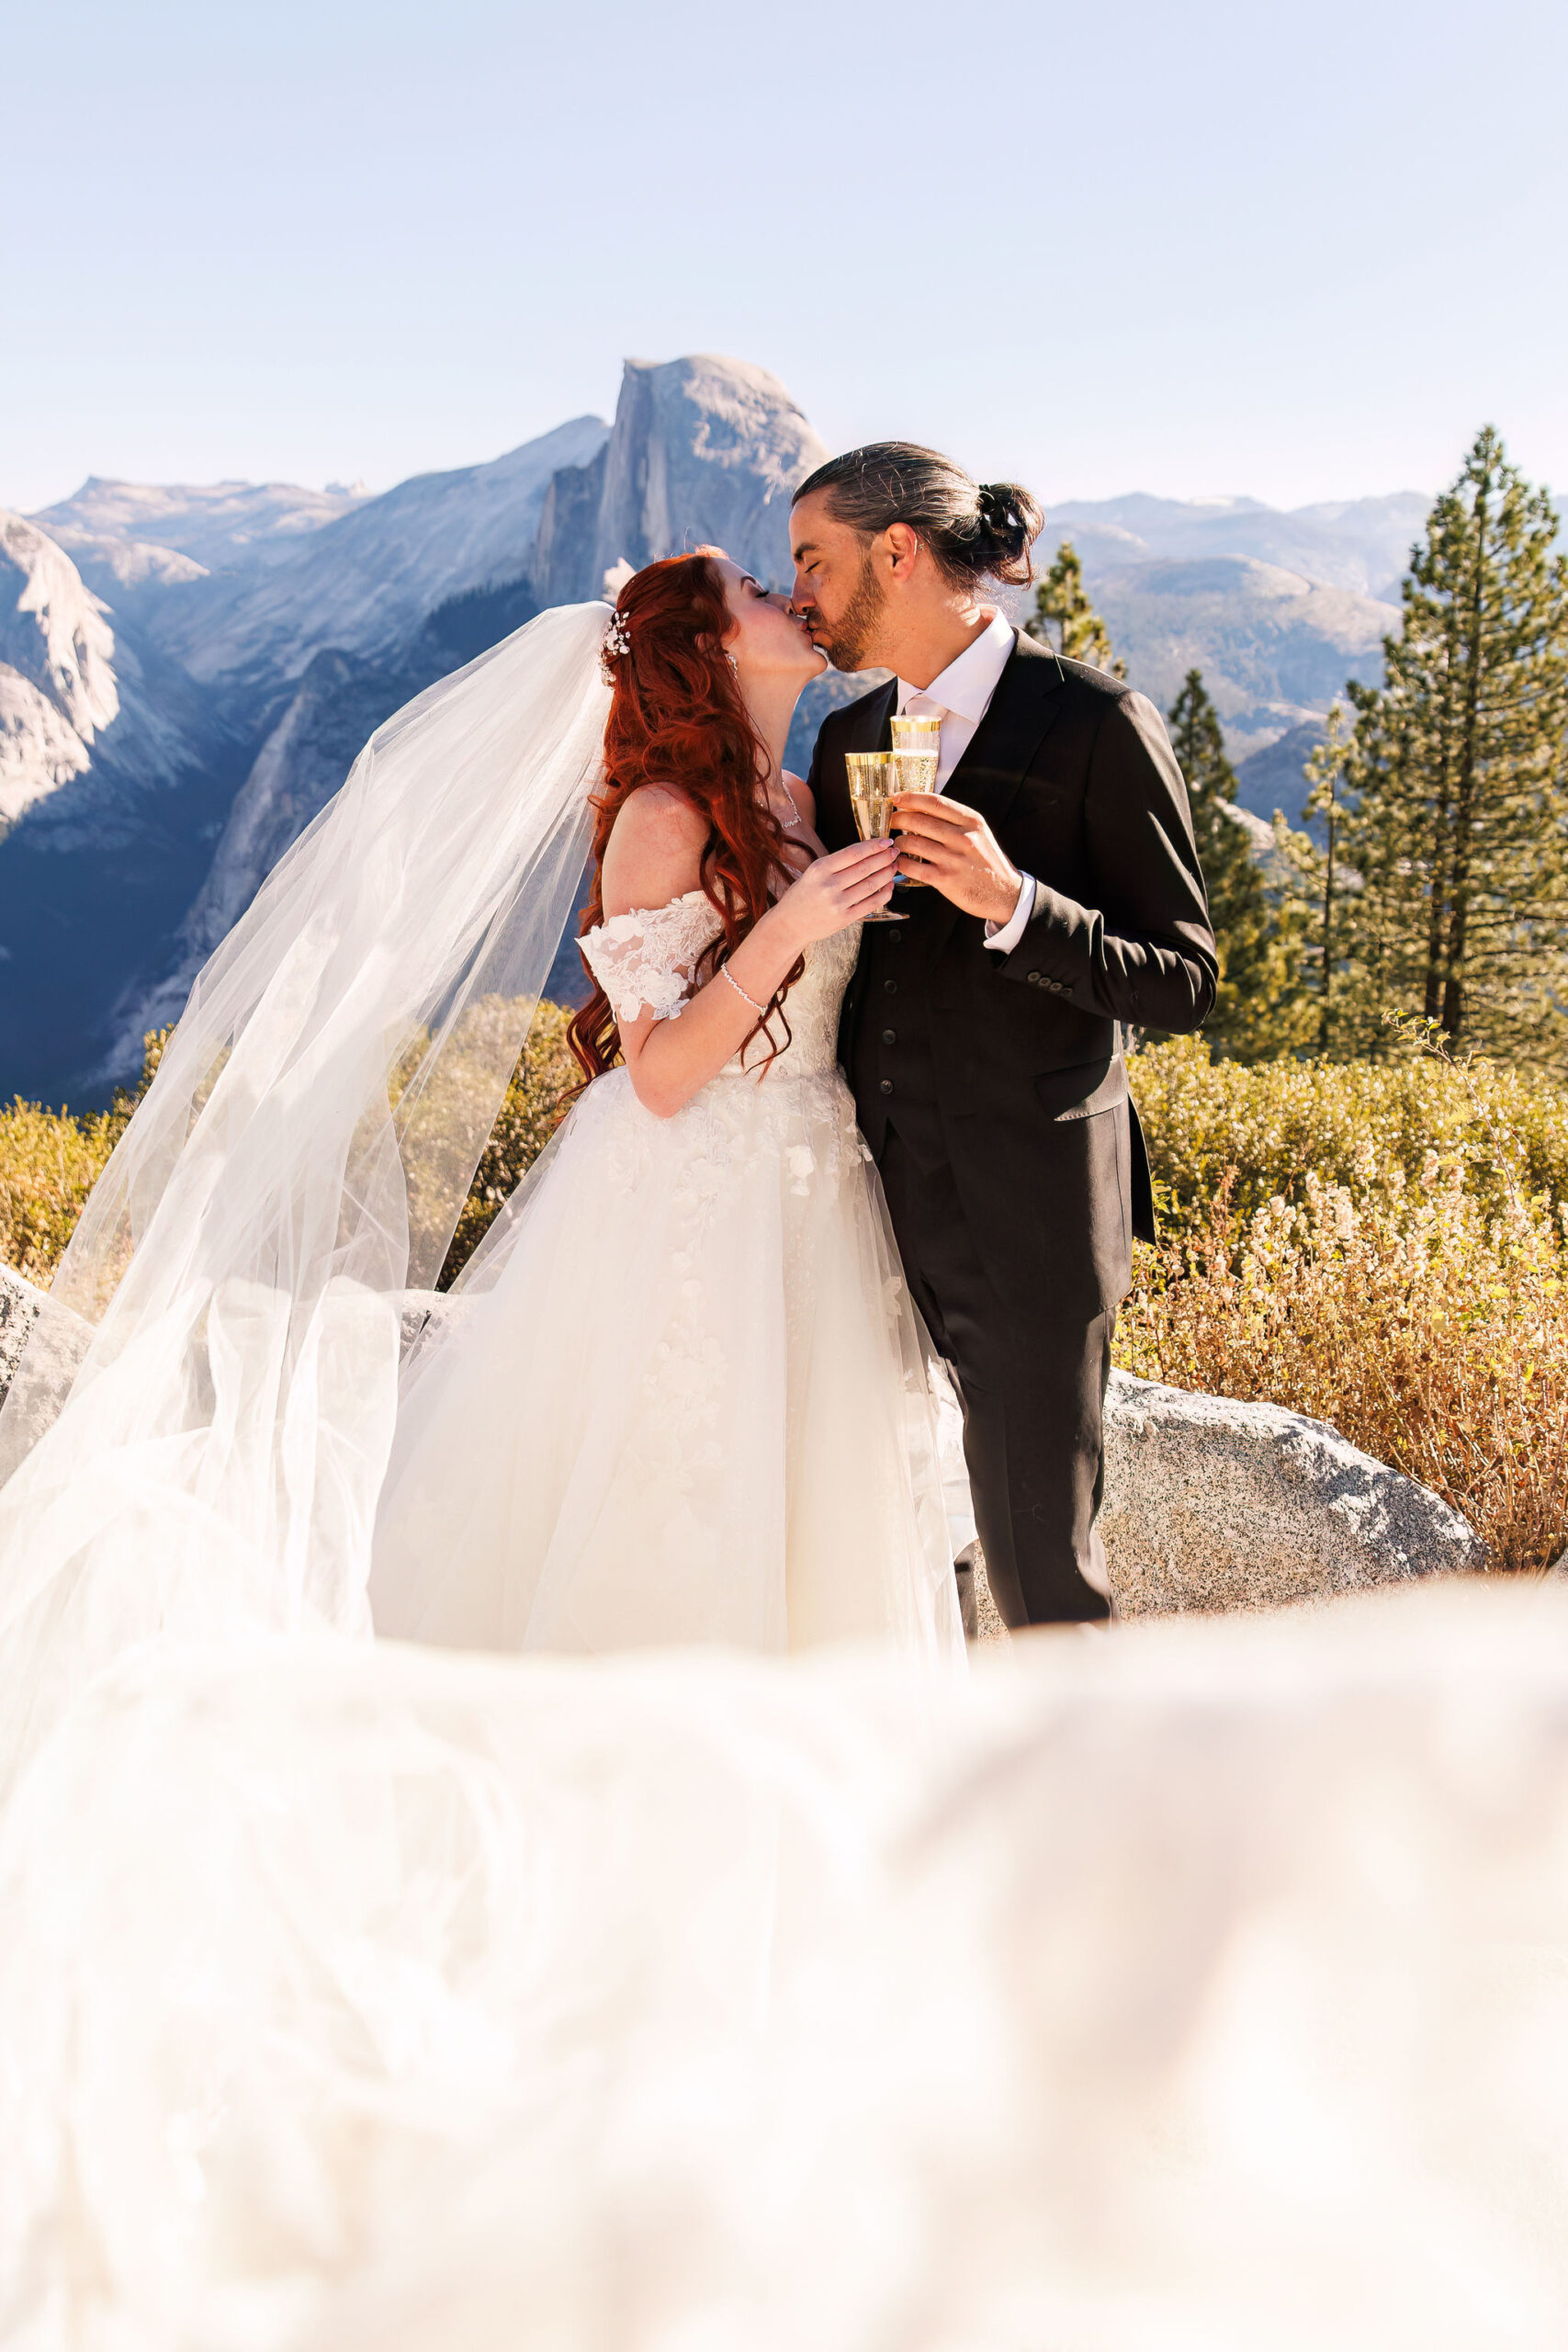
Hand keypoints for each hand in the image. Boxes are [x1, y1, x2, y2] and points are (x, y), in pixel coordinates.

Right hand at [773, 837, 897, 945]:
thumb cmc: (802, 896)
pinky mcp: (845, 918)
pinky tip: (889, 885)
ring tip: (893, 866)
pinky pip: (871, 903)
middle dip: (884, 857)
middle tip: (895, 852)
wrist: (790, 924)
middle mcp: (829, 885)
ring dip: (887, 873)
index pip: (854, 853)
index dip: (874, 846)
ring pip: (871, 884)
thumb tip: (868, 853)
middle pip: (865, 867)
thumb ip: (837, 864)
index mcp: (820, 869)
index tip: (886, 841)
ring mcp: (838, 903)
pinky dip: (884, 893)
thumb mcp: (813, 872)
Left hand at [890, 793, 1021, 924]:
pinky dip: (901, 863)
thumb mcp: (979, 833)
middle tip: (891, 820)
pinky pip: (912, 867)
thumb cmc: (987, 861)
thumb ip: (955, 820)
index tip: (897, 798)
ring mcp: (953, 859)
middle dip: (898, 818)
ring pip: (912, 842)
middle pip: (919, 820)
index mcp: (971, 822)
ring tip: (896, 843)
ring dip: (898, 841)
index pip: (935, 802)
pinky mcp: (945, 880)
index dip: (911, 798)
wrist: (1003, 892)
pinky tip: (900, 861)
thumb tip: (921, 808)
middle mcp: (963, 838)